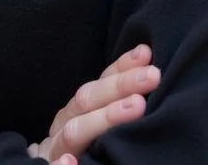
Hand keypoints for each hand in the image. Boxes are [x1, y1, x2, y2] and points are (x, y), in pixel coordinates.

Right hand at [28, 45, 159, 163]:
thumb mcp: (91, 122)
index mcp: (76, 112)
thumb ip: (110, 104)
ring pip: (73, 132)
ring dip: (104, 118)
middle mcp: (63, 125)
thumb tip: (146, 72)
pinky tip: (70, 161)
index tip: (145, 54)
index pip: (99, 84)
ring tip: (136, 106)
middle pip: (88, 101)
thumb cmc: (79, 149)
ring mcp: (55, 149)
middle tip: (153, 75)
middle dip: (121, 85)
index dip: (122, 67)